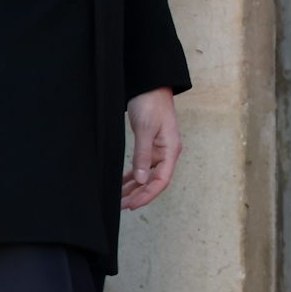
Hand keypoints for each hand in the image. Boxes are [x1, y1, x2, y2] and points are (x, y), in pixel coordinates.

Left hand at [121, 87, 181, 209]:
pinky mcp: (151, 146)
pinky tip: (123, 184)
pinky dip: (133, 176)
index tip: (132, 205)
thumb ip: (143, 155)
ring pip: (148, 175)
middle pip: (155, 181)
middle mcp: (167, 153)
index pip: (161, 180)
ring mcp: (159, 150)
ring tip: (119, 199)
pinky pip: (143, 166)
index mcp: (171, 150)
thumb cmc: (151, 104)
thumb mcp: (145, 129)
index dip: (147, 195)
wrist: (150, 85)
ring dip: (135, 188)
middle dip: (139, 195)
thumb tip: (141, 180)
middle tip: (121, 205)